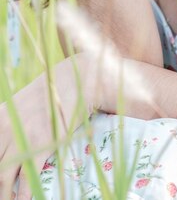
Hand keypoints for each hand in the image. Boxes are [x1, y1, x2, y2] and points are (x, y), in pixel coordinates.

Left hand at [0, 53, 92, 199]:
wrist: (75, 82)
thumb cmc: (50, 93)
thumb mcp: (20, 105)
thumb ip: (7, 122)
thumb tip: (6, 139)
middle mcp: (5, 130)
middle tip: (0, 193)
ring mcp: (23, 139)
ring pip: (3, 178)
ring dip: (3, 195)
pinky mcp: (41, 147)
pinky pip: (26, 180)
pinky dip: (21, 196)